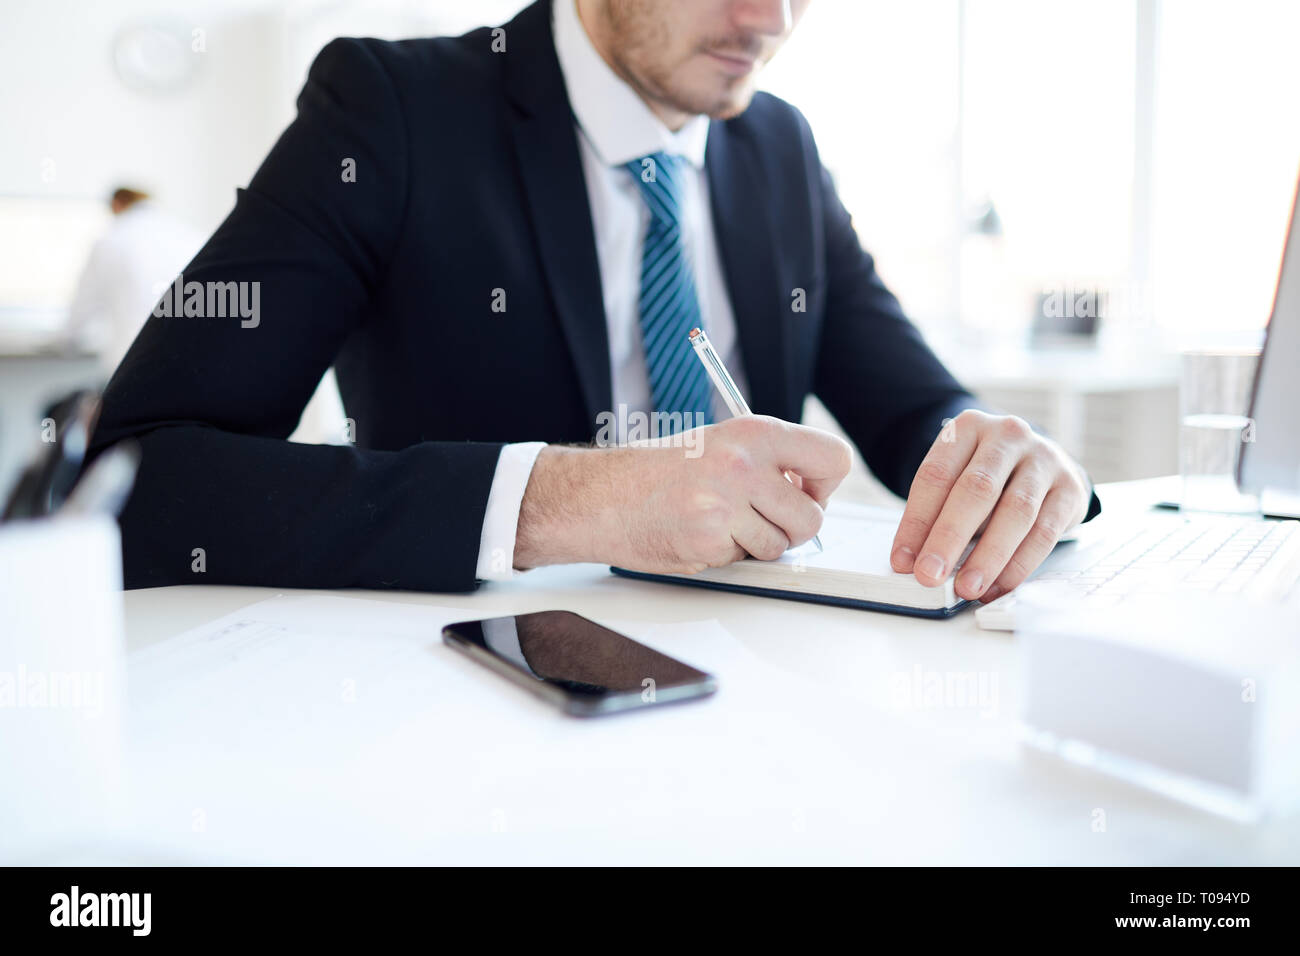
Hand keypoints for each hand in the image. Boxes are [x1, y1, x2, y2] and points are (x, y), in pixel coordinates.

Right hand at [514, 416, 851, 572]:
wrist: (600, 496)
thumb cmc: (657, 472)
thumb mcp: (720, 444)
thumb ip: (768, 462)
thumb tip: (813, 491)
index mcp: (754, 432)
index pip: (833, 458)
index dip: (825, 485)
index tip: (805, 492)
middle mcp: (745, 464)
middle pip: (813, 517)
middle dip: (793, 529)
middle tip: (762, 520)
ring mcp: (727, 505)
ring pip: (780, 546)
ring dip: (757, 546)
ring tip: (721, 525)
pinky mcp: (709, 541)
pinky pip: (744, 562)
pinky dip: (726, 556)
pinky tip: (698, 536)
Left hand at [889, 409, 1089, 601]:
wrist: (1039, 461)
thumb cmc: (987, 476)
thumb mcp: (955, 481)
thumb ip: (935, 516)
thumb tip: (913, 563)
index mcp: (968, 427)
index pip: (936, 476)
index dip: (916, 521)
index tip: (902, 561)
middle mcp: (1008, 436)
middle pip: (976, 489)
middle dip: (949, 538)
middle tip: (929, 575)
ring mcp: (1044, 459)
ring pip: (1015, 512)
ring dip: (988, 557)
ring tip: (966, 588)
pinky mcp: (1070, 488)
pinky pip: (1045, 532)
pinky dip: (1019, 564)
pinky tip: (999, 585)